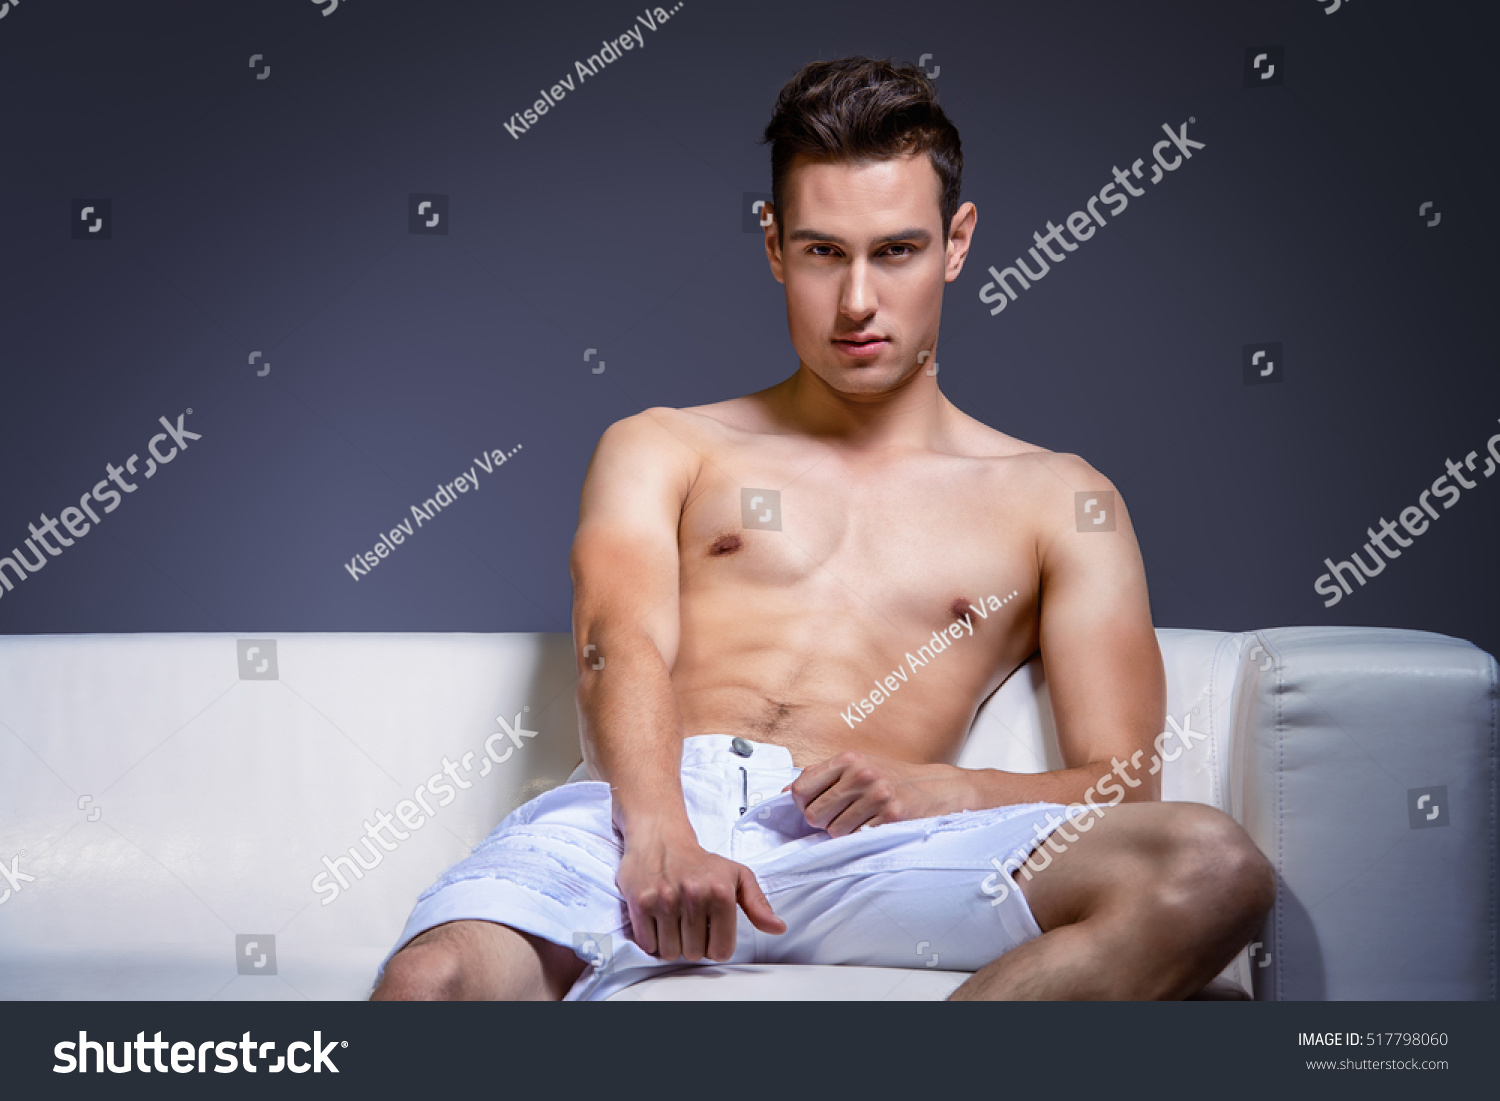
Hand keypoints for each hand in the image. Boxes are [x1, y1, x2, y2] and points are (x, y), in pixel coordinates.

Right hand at [616, 832, 785, 961]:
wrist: (660, 837)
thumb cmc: (700, 861)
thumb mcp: (737, 876)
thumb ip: (758, 904)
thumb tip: (778, 928)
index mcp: (721, 892)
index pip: (721, 950)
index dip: (715, 946)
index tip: (710, 932)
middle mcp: (693, 896)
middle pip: (694, 954)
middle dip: (693, 944)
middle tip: (689, 923)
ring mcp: (664, 900)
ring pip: (670, 952)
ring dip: (672, 944)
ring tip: (674, 922)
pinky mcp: (640, 903)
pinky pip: (647, 944)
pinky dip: (652, 940)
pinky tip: (658, 922)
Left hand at [787, 751, 977, 835]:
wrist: (937, 788)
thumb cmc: (893, 778)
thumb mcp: (858, 766)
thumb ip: (823, 776)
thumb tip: (787, 794)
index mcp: (848, 759)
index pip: (801, 788)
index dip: (801, 805)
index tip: (812, 808)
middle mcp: (861, 774)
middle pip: (814, 814)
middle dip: (823, 822)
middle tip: (841, 817)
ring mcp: (876, 795)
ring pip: (834, 831)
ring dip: (844, 832)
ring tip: (862, 820)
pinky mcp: (891, 816)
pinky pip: (857, 839)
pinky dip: (862, 839)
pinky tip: (875, 826)